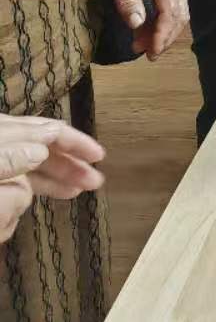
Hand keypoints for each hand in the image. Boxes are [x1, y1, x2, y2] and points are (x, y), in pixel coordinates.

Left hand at [0, 116, 105, 240]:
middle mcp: (4, 142)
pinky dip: (42, 184)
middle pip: (44, 146)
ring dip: (60, 175)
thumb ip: (8, 157)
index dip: (75, 142)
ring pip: (34, 164)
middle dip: (72, 162)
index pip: (47, 130)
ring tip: (81, 190)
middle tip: (96, 181)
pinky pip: (22, 177)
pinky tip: (56, 191)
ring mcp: (0, 160)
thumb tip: (42, 150)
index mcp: (3, 132)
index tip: (100, 157)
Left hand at [112, 0, 188, 60]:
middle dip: (164, 38)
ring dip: (164, 31)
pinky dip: (164, 20)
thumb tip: (136, 23)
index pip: (169, 12)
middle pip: (178, 14)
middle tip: (147, 53)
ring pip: (179, 10)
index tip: (152, 53)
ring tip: (143, 43)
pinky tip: (148, 28)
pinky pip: (176, 3)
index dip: (162, 35)